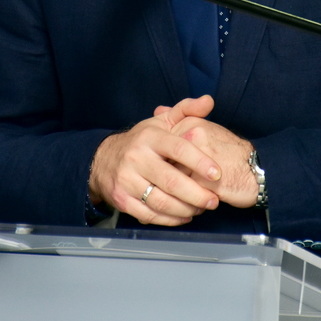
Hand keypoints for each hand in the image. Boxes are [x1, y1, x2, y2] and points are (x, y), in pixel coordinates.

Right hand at [88, 95, 221, 225]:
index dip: (200, 162)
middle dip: (197, 194)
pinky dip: (171, 219)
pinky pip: (150, 215)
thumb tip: (209, 100)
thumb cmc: (141, 141)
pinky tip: (184, 215)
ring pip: (162, 202)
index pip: (178, 149)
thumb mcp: (160, 122)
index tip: (217, 173)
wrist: (103, 159)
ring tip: (201, 208)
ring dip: (186, 209)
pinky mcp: (122, 200)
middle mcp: (136, 158)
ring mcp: (127, 180)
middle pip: (172, 181)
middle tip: (214, 200)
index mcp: (149, 137)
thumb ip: (186, 110)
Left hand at [154, 97, 258, 208]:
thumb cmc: (229, 152)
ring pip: (173, 179)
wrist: (257, 169)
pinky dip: (190, 201)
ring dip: (180, 190)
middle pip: (164, 161)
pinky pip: (186, 195)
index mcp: (189, 122)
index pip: (161, 145)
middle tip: (180, 182)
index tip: (172, 167)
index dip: (165, 161)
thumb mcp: (204, 128)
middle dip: (170, 176)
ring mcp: (198, 158)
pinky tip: (201, 199)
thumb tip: (157, 110)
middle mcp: (192, 136)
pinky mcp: (205, 180)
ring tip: (194, 191)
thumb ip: (180, 120)